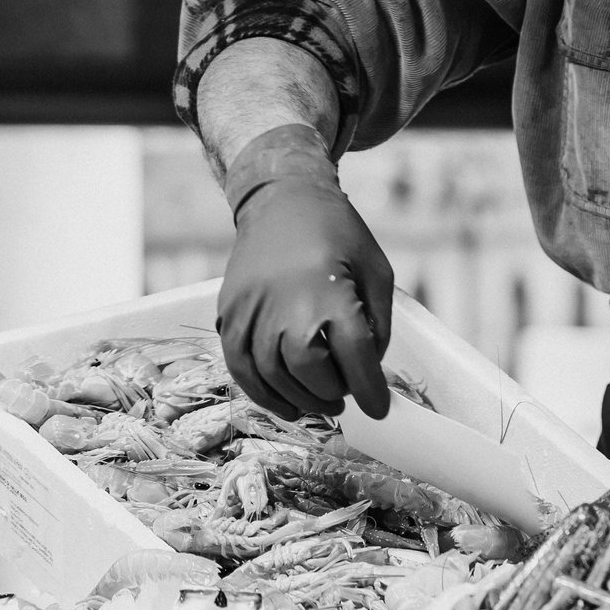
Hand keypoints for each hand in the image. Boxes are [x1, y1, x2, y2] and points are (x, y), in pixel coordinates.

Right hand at [216, 129, 393, 420]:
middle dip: (332, 393)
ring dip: (299, 400)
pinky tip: (286, 404)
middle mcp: (288, 304)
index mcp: (331, 292)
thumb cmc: (338, 235)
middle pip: (309, 371)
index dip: (369, 390)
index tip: (379, 409)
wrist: (283, 199)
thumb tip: (370, 371)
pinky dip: (262, 393)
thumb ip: (377, 325)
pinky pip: (240, 367)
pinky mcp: (230, 313)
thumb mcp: (376, 271)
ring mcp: (252, 310)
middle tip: (345, 397)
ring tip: (321, 405)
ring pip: (272, 375)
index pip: (354, 357)